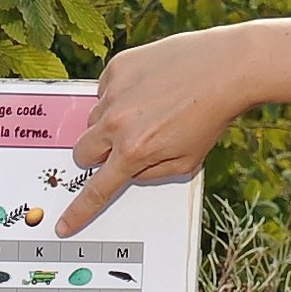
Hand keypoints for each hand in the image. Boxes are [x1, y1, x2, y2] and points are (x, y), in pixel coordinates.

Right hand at [58, 27, 259, 234]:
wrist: (226, 68)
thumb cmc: (211, 115)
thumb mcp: (187, 162)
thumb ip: (152, 173)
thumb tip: (131, 170)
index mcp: (134, 152)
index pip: (97, 190)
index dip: (78, 211)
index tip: (64, 224)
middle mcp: (117, 123)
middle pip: (83, 152)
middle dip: (97, 157)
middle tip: (121, 148)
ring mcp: (114, 92)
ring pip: (93, 120)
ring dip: (110, 124)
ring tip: (146, 112)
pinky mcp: (118, 67)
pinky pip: (104, 90)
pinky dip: (119, 96)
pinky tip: (146, 91)